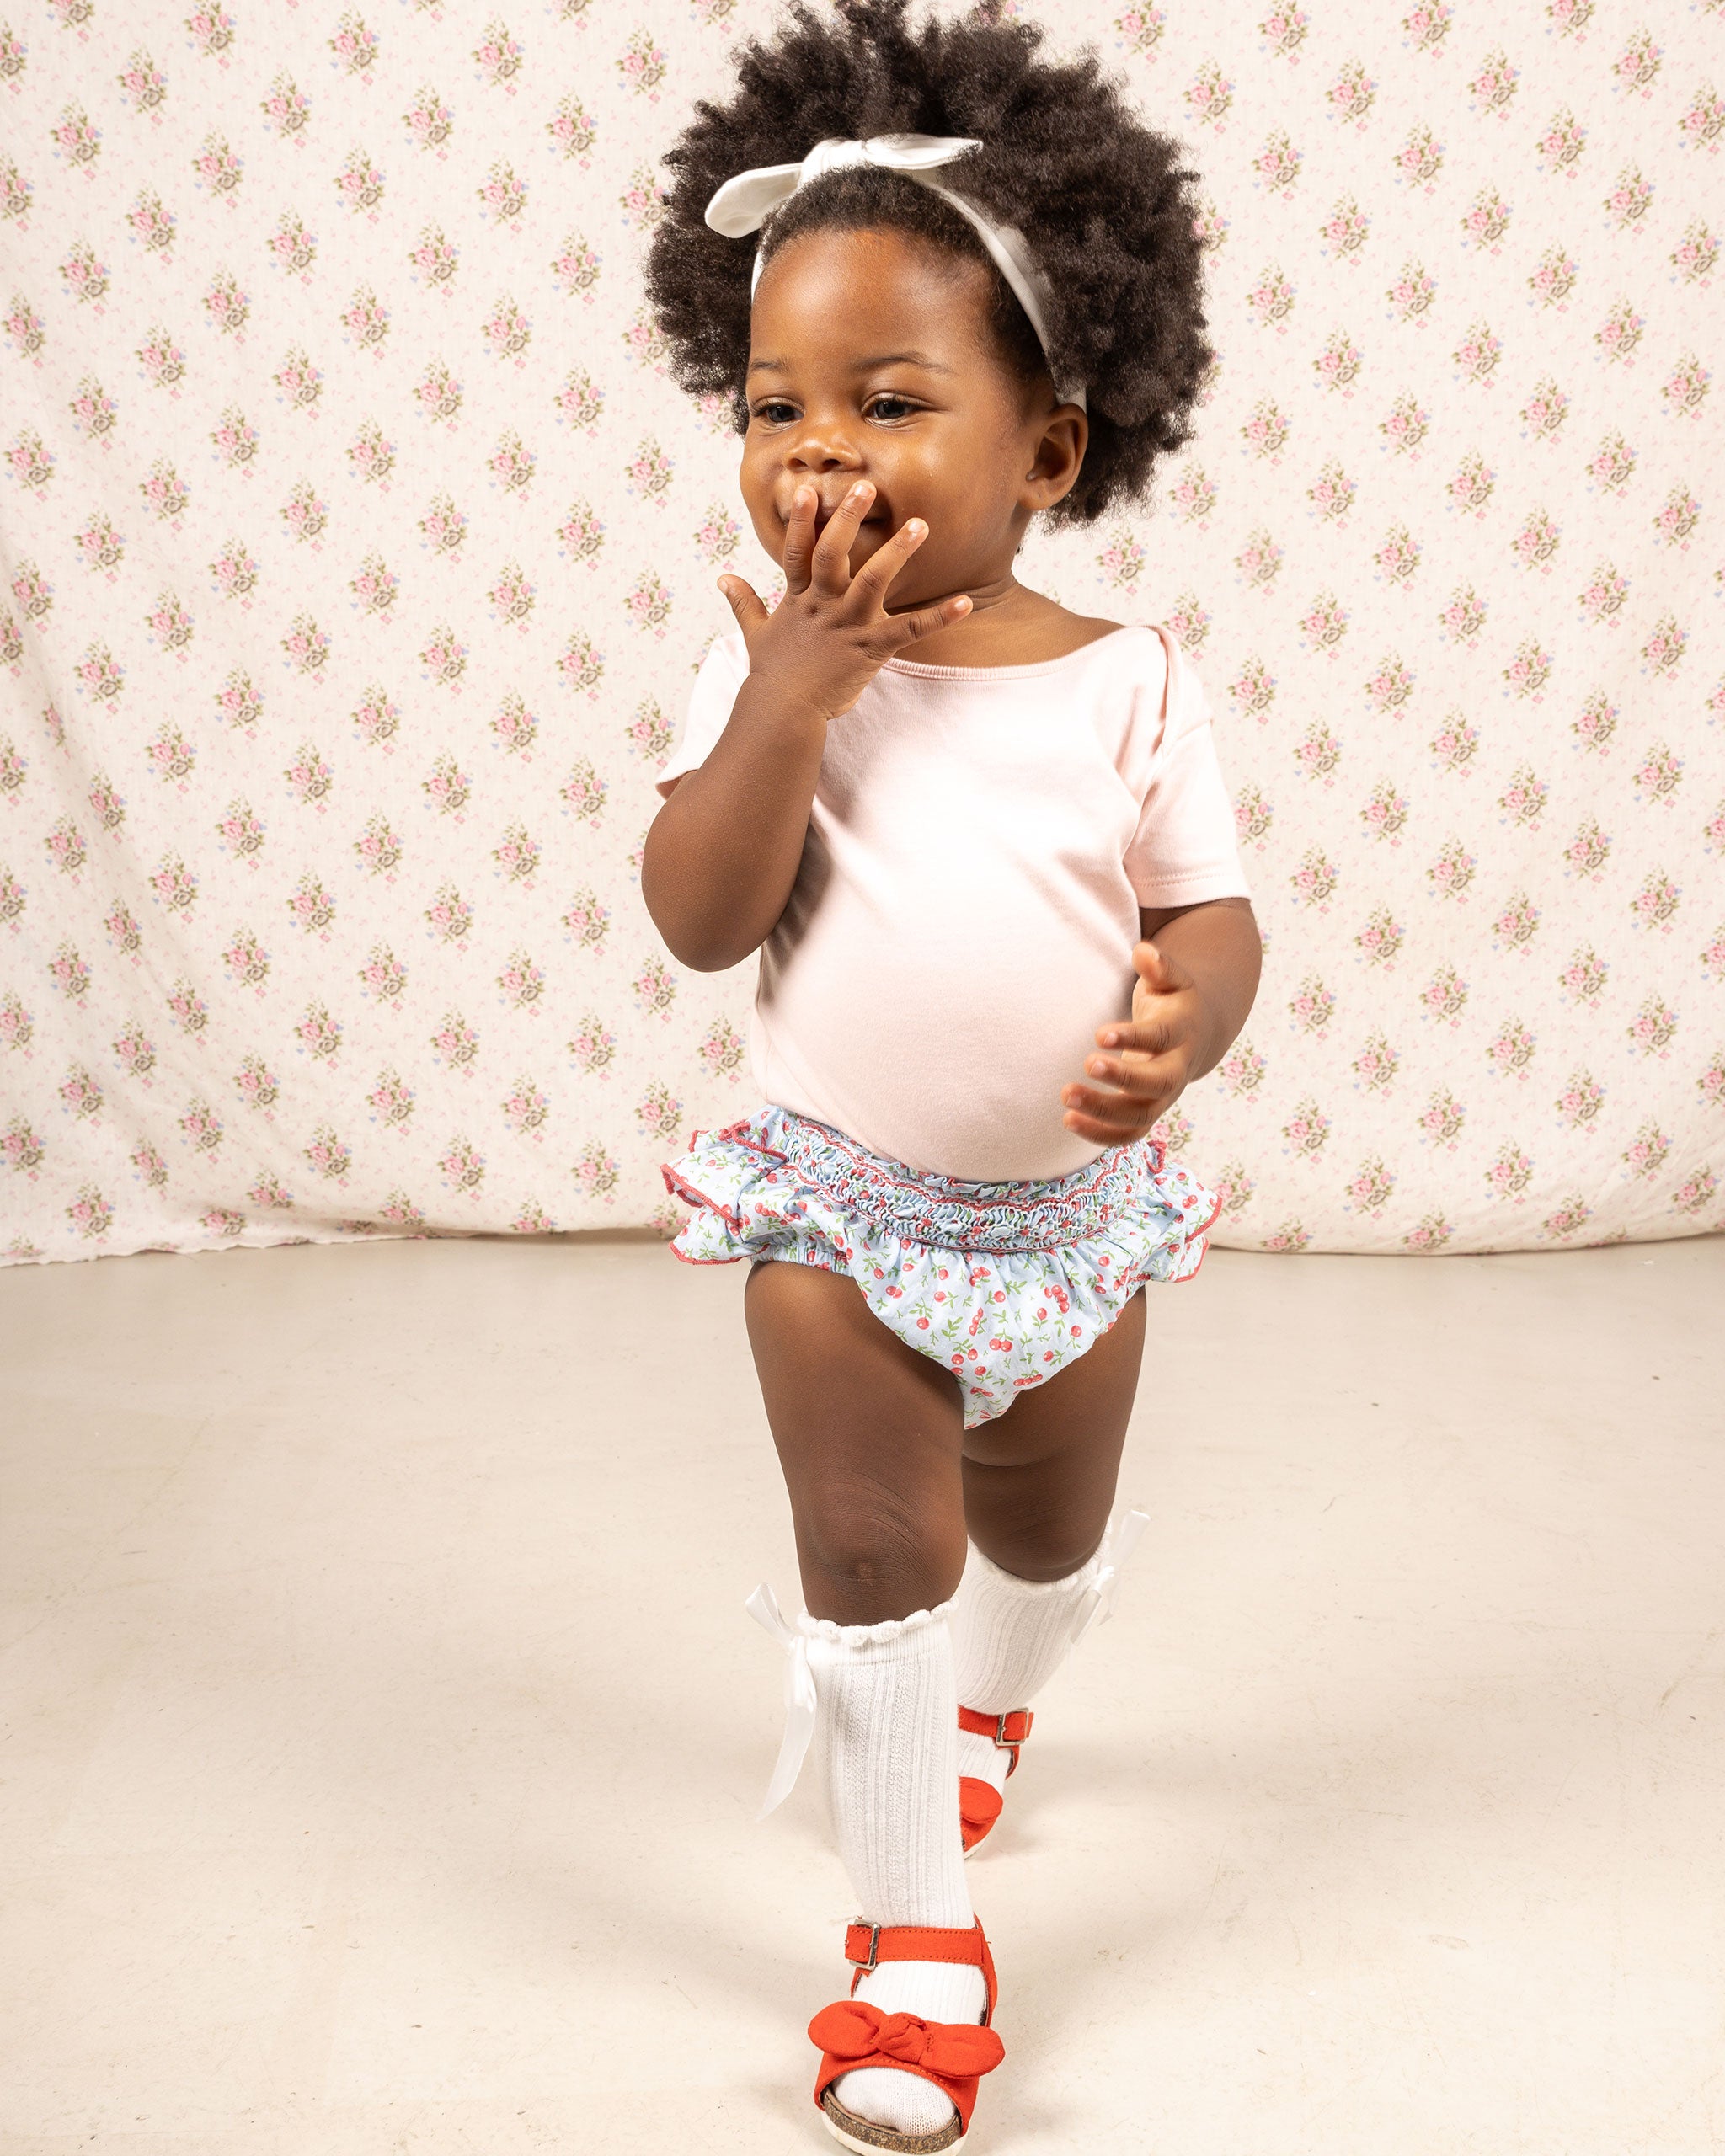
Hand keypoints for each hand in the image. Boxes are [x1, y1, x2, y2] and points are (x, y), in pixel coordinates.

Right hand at [717, 480, 971, 720]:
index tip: (809, 489)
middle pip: (834, 554)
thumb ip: (744, 603)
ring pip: (874, 581)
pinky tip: (965, 603)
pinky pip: (910, 630)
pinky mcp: (871, 649)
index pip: (798, 552)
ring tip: (919, 526)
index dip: (803, 521)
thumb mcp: (755, 635)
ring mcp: (847, 625)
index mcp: (799, 600)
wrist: (782, 713)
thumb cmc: (772, 676)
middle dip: (848, 519)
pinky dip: (939, 618)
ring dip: (897, 553)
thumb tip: (723, 578)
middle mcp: (823, 606)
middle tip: (867, 488)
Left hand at [1060, 940, 1206, 1145]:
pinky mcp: (1149, 1112)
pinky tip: (1069, 1120)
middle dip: (1122, 1079)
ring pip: (1140, 1115)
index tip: (1099, 1034)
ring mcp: (1164, 1096)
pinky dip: (1101, 1134)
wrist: (1197, 1033)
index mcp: (1182, 1032)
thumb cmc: (1173, 1001)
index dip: (1133, 1037)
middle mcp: (1177, 1069)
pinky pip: (1129, 1134)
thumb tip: (1143, 952)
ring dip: (1103, 1112)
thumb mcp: (1172, 978)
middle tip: (1085, 1065)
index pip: (1160, 1038)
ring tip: (1066, 1098)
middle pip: (1156, 1084)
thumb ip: (1160, 965)